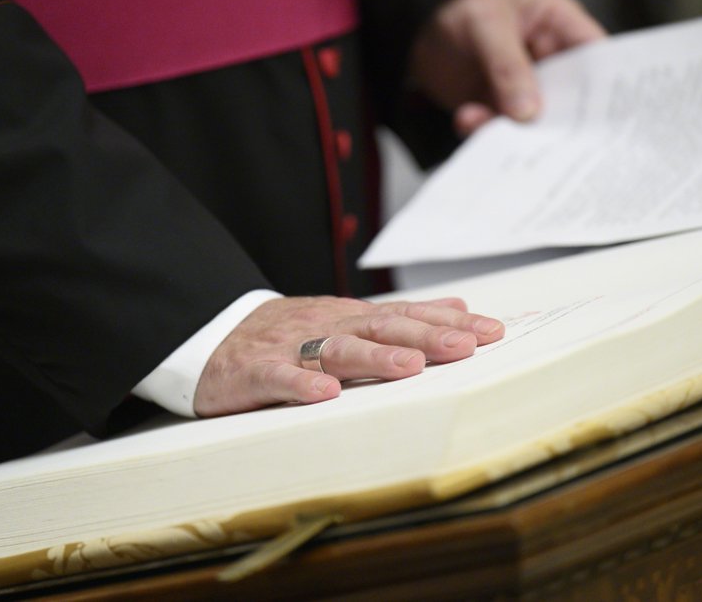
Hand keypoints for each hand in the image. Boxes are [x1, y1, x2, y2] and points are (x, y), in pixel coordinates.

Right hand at [194, 296, 503, 415]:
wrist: (209, 334)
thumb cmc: (286, 334)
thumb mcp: (345, 318)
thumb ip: (400, 317)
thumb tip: (459, 306)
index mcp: (351, 318)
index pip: (407, 315)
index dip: (448, 322)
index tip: (492, 332)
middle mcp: (327, 326)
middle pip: (381, 328)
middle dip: (426, 336)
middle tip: (465, 346)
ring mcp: (291, 347)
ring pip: (336, 349)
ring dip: (374, 358)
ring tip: (409, 367)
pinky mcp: (254, 371)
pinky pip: (279, 377)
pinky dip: (301, 384)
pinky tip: (325, 395)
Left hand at [409, 0, 605, 135]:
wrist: (419, 20)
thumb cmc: (463, 2)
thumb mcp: (487, 24)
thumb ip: (508, 66)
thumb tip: (528, 112)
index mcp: (560, 27)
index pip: (596, 58)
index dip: (605, 88)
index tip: (602, 120)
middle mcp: (548, 62)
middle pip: (568, 100)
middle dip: (557, 124)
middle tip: (547, 143)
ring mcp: (522, 87)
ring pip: (531, 120)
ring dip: (513, 130)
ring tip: (489, 127)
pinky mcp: (495, 106)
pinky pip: (497, 126)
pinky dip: (483, 130)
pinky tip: (467, 120)